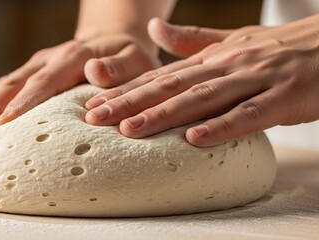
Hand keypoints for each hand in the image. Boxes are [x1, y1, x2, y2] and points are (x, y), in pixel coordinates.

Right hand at [0, 34, 159, 139]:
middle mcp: (47, 59)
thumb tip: (93, 70)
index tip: (3, 124)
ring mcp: (35, 65)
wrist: (114, 40)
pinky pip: (0, 88)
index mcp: (72, 57)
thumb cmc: (128, 57)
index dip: (23, 102)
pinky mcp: (29, 73)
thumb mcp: (135, 61)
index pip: (43, 81)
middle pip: (11, 85)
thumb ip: (117, 68)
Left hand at [85, 15, 318, 146]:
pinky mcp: (283, 98)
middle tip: (94, 117)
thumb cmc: (281, 48)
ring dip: (164, 115)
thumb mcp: (233, 40)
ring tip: (129, 129)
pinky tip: (194, 139)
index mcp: (213, 57)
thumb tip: (153, 31)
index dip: (125, 89)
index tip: (93, 103)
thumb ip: (192, 41)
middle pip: (170, 87)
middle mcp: (227, 66)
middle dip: (129, 102)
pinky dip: (222, 127)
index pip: (161, 76)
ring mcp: (254, 81)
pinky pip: (249, 115)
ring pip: (201, 99)